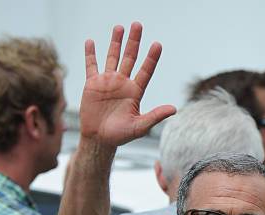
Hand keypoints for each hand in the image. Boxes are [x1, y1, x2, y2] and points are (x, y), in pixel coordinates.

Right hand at [80, 22, 175, 145]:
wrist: (100, 140)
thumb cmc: (121, 136)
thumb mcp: (140, 127)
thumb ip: (155, 116)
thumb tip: (174, 109)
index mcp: (135, 92)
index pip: (146, 71)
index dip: (151, 58)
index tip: (157, 45)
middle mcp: (123, 83)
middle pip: (130, 58)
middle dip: (134, 42)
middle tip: (138, 25)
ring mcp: (108, 82)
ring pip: (112, 57)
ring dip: (116, 42)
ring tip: (120, 27)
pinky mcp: (93, 85)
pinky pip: (91, 66)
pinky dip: (90, 54)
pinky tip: (91, 42)